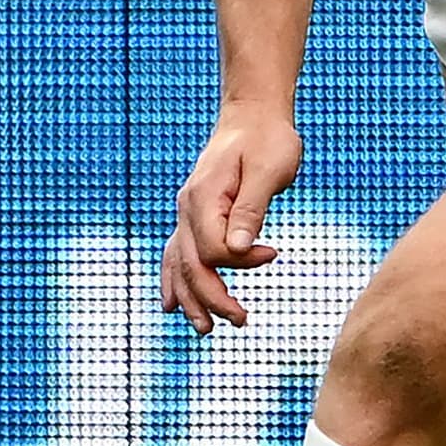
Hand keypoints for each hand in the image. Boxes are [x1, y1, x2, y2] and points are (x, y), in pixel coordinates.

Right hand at [165, 102, 302, 329]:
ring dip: (190, 298)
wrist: (254, 116)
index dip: (243, 261)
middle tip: (241, 320)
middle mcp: (187, 208)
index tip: (273, 253)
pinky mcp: (194, 216)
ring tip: (205, 329)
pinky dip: (175, 280)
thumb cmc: (268, 140)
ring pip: (179, 264)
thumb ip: (252, 208)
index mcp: (204, 197)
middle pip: (192, 265)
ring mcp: (187, 212)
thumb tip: (240, 248)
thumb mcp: (269, 169)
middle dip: (213, 298)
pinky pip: (178, 253)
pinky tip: (173, 305)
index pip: (214, 248)